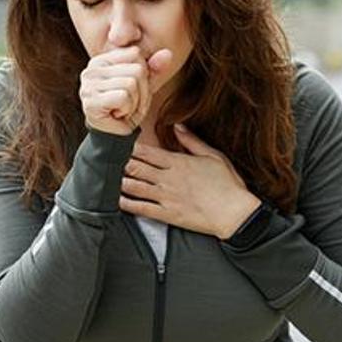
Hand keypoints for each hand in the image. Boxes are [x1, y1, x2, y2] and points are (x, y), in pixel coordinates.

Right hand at [79, 47, 172, 135]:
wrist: (115, 136)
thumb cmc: (128, 108)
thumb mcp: (144, 86)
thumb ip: (154, 68)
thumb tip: (168, 53)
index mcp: (102, 60)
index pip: (136, 53)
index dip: (144, 74)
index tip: (134, 90)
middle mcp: (92, 69)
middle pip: (136, 69)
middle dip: (142, 91)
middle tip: (130, 104)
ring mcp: (89, 85)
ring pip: (131, 83)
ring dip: (135, 102)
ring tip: (124, 109)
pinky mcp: (90, 101)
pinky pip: (124, 97)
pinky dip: (128, 109)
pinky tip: (117, 114)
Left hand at [120, 124, 261, 238]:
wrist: (234, 213)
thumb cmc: (228, 184)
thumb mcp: (213, 156)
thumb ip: (192, 141)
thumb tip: (178, 127)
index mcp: (178, 162)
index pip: (147, 152)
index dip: (130, 148)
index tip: (119, 144)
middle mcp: (168, 178)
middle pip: (136, 167)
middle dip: (120, 163)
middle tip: (107, 160)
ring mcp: (166, 197)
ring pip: (134, 186)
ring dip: (120, 182)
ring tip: (108, 178)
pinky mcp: (168, 214)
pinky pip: (141, 208)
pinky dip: (127, 204)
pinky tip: (117, 200)